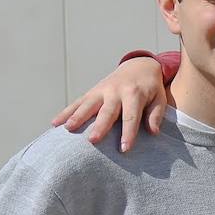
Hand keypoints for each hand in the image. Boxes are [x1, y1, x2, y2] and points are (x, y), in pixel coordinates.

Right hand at [52, 57, 166, 152]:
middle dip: (99, 126)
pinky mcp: (92, 92)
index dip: (128, 133)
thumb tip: (153, 132)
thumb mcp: (159, 98)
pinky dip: (66, 112)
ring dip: (77, 116)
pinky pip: (77, 102)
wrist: (139, 66)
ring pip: (87, 105)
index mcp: (134, 94)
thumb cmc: (150, 87)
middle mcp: (115, 91)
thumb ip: (156, 114)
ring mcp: (101, 91)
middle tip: (92, 140)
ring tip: (68, 129)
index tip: (124, 148)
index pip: (131, 116)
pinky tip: (55, 123)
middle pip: (107, 111)